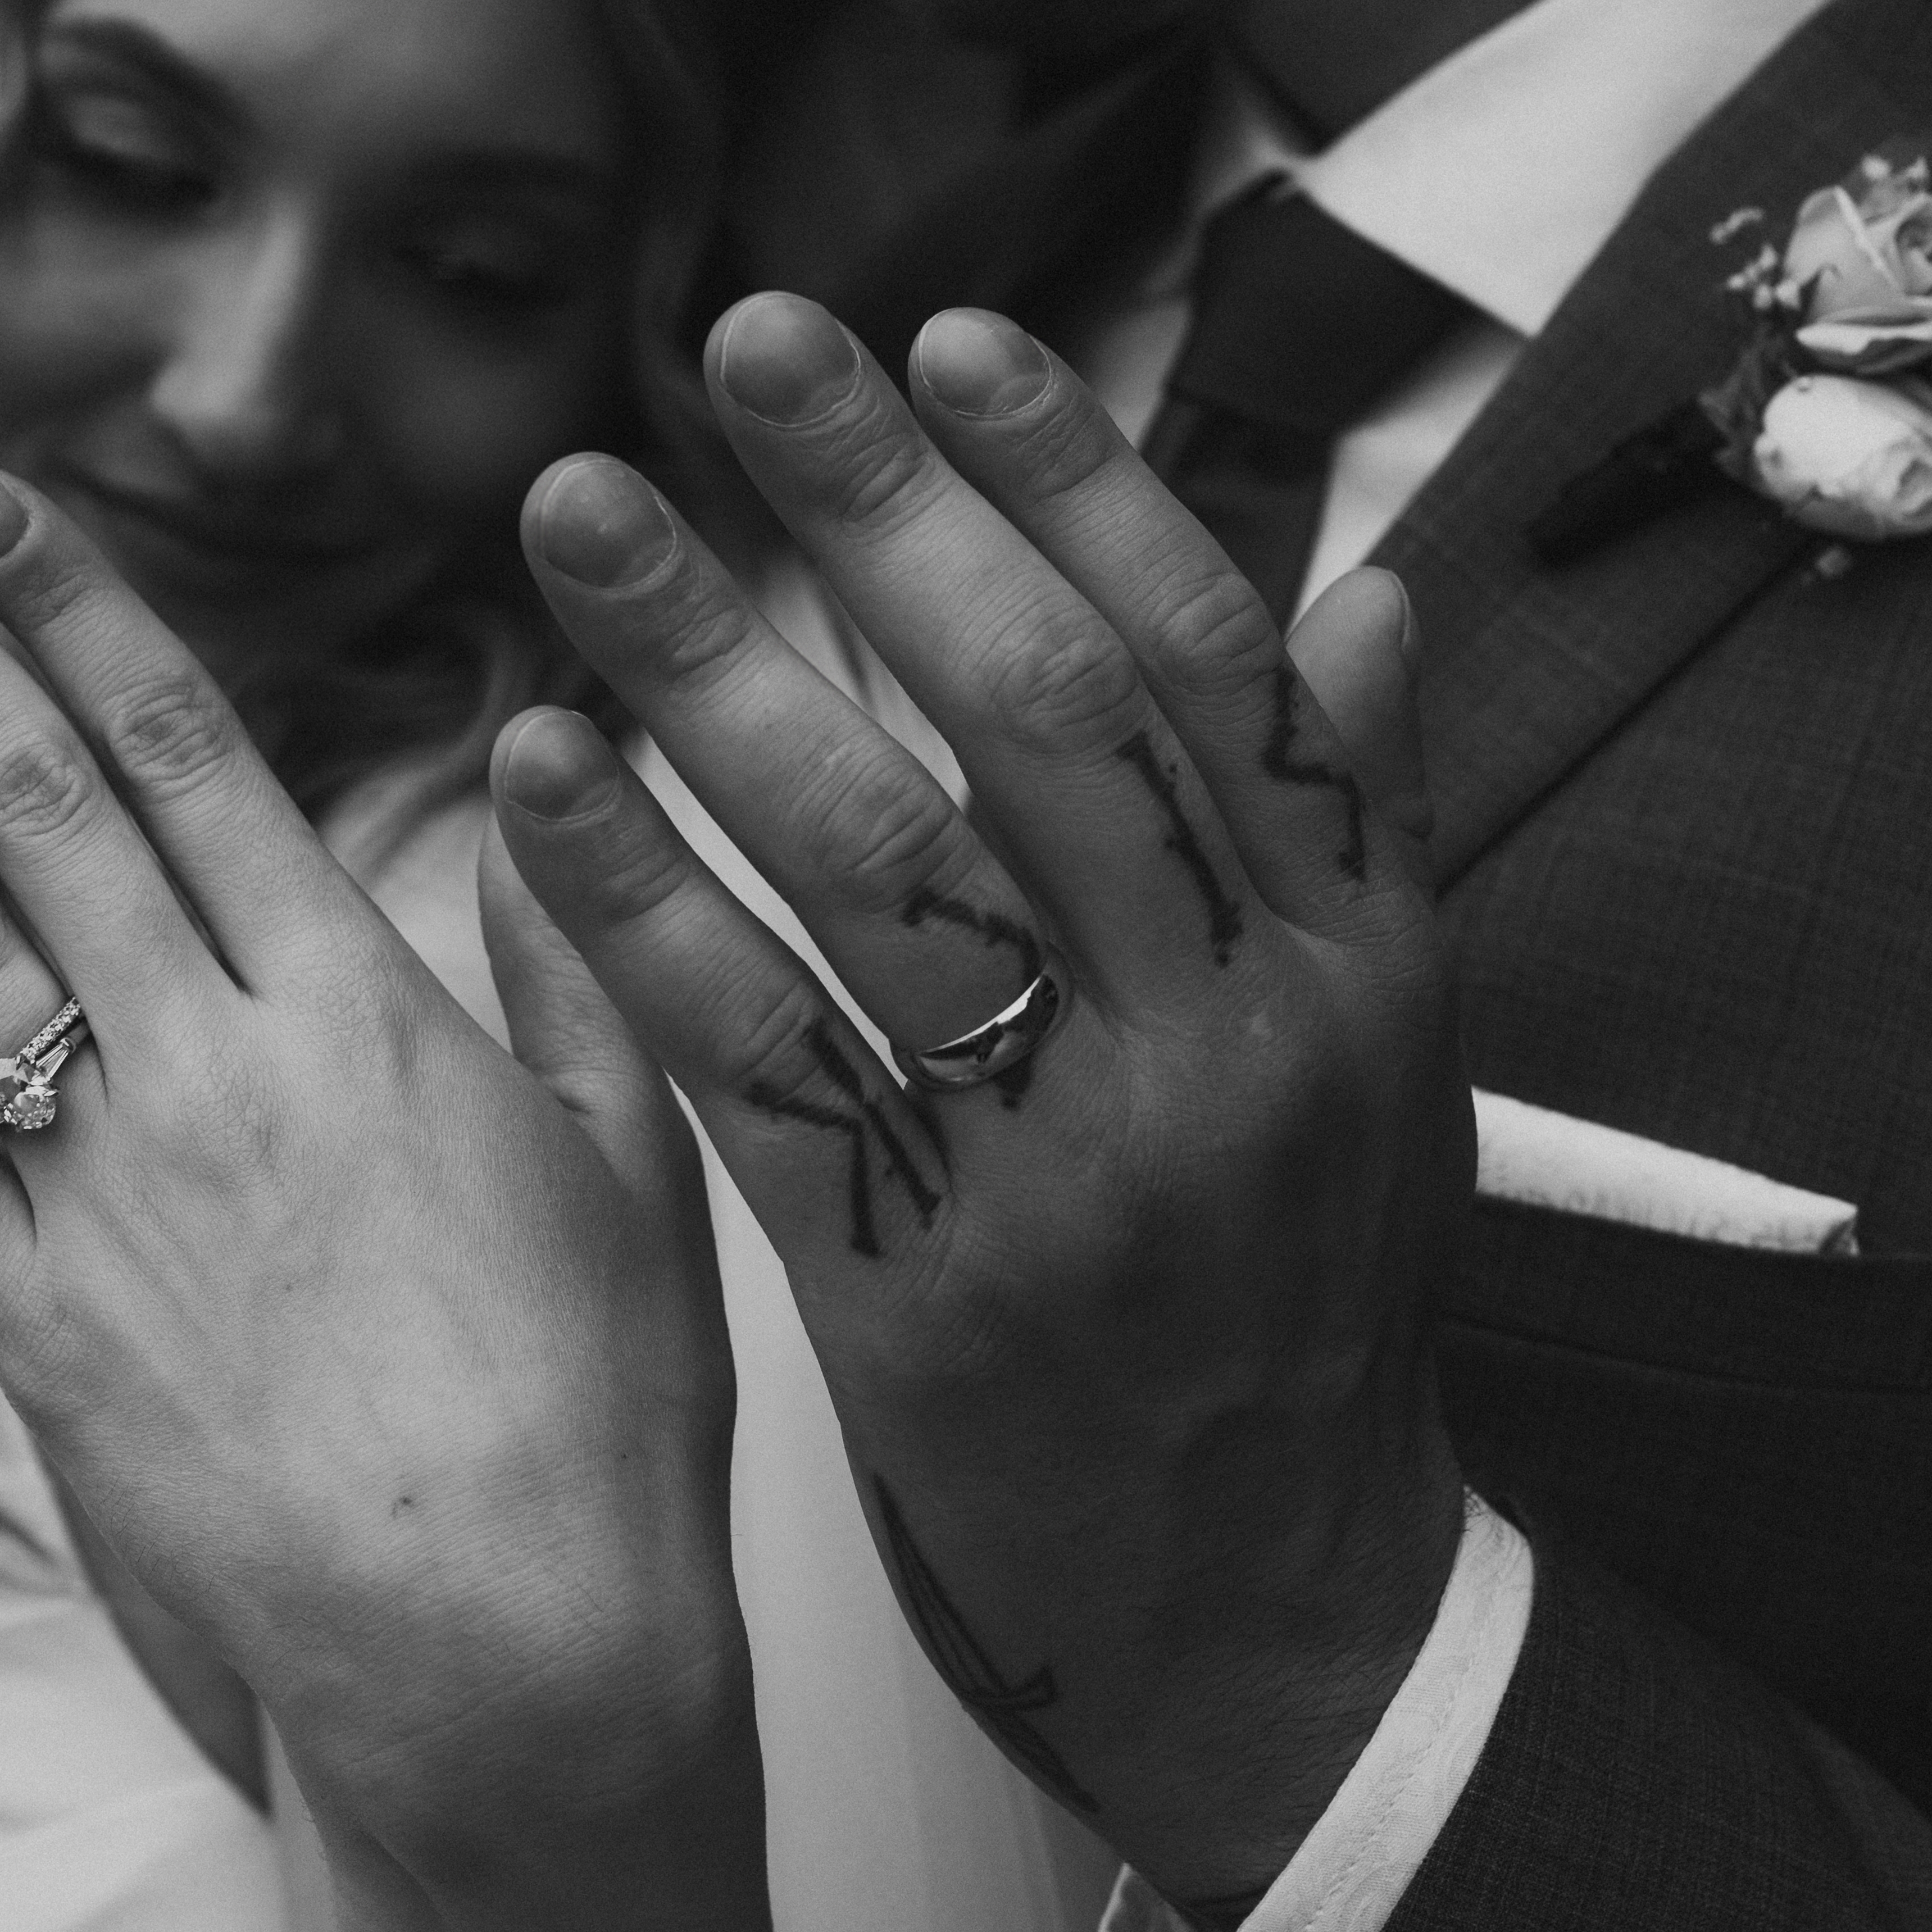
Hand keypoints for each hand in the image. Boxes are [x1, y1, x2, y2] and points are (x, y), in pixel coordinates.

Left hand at [0, 448, 800, 1931]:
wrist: (505, 1659)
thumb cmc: (602, 1419)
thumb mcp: (638, 1159)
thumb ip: (573, 958)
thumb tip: (545, 775)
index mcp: (362, 1010)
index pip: (182, 744)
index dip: (63, 595)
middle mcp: (214, 1068)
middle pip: (34, 800)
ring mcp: (105, 1193)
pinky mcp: (32, 1321)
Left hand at [495, 295, 1470, 1915]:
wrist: (1258, 1600)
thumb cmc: (1302, 1296)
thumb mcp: (1394, 1054)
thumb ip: (1369, 820)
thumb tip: (1367, 590)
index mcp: (1353, 953)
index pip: (1206, 661)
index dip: (1073, 480)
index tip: (942, 331)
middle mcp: (1231, 1034)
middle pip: (1041, 720)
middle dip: (888, 510)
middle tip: (745, 342)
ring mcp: (1074, 1165)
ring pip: (883, 864)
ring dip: (714, 666)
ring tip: (579, 514)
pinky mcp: (918, 1286)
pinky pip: (758, 1058)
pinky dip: (639, 906)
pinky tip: (536, 777)